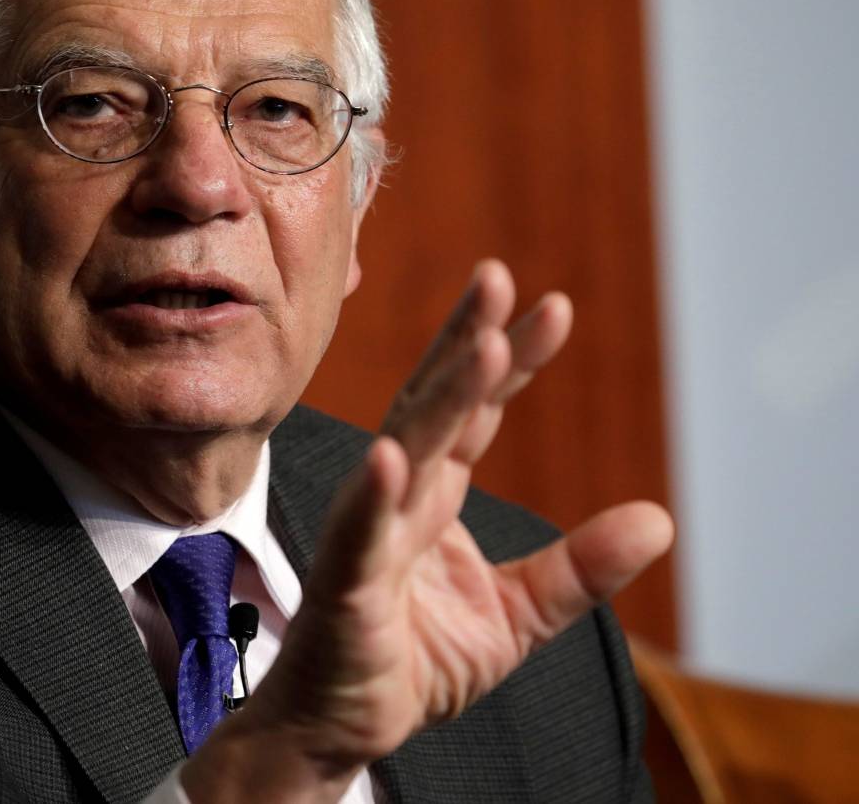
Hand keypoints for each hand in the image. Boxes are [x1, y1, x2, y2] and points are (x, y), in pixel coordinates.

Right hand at [183, 259, 673, 801]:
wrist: (341, 725)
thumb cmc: (412, 658)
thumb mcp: (517, 615)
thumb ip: (580, 568)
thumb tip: (661, 519)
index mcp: (436, 494)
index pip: (476, 410)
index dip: (511, 358)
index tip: (553, 307)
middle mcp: (399, 496)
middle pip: (435, 403)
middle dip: (468, 340)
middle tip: (500, 278)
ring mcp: (367, 532)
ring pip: (404, 450)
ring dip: (441, 397)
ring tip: (481, 345)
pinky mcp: (343, 584)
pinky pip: (357, 534)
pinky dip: (372, 496)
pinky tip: (390, 458)